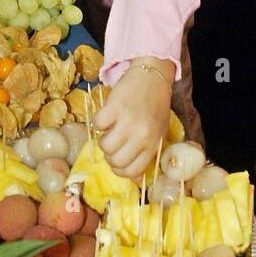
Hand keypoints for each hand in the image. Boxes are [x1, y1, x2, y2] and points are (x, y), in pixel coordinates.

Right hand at [94, 60, 173, 180]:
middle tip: (112, 144)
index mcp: (153, 144)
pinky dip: (98, 123)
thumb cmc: (156, 105)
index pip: (132, 171)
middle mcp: (141, 135)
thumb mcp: (158, 132)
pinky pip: (97, 124)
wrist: (152, 75)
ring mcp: (127, 121)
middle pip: (116, 161)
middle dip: (110, 156)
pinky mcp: (114, 106)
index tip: (117, 161)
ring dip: (103, 141)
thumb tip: (134, 180)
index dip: (120, 170)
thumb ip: (147, 154)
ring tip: (109, 131)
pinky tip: (106, 117)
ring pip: (105, 146)